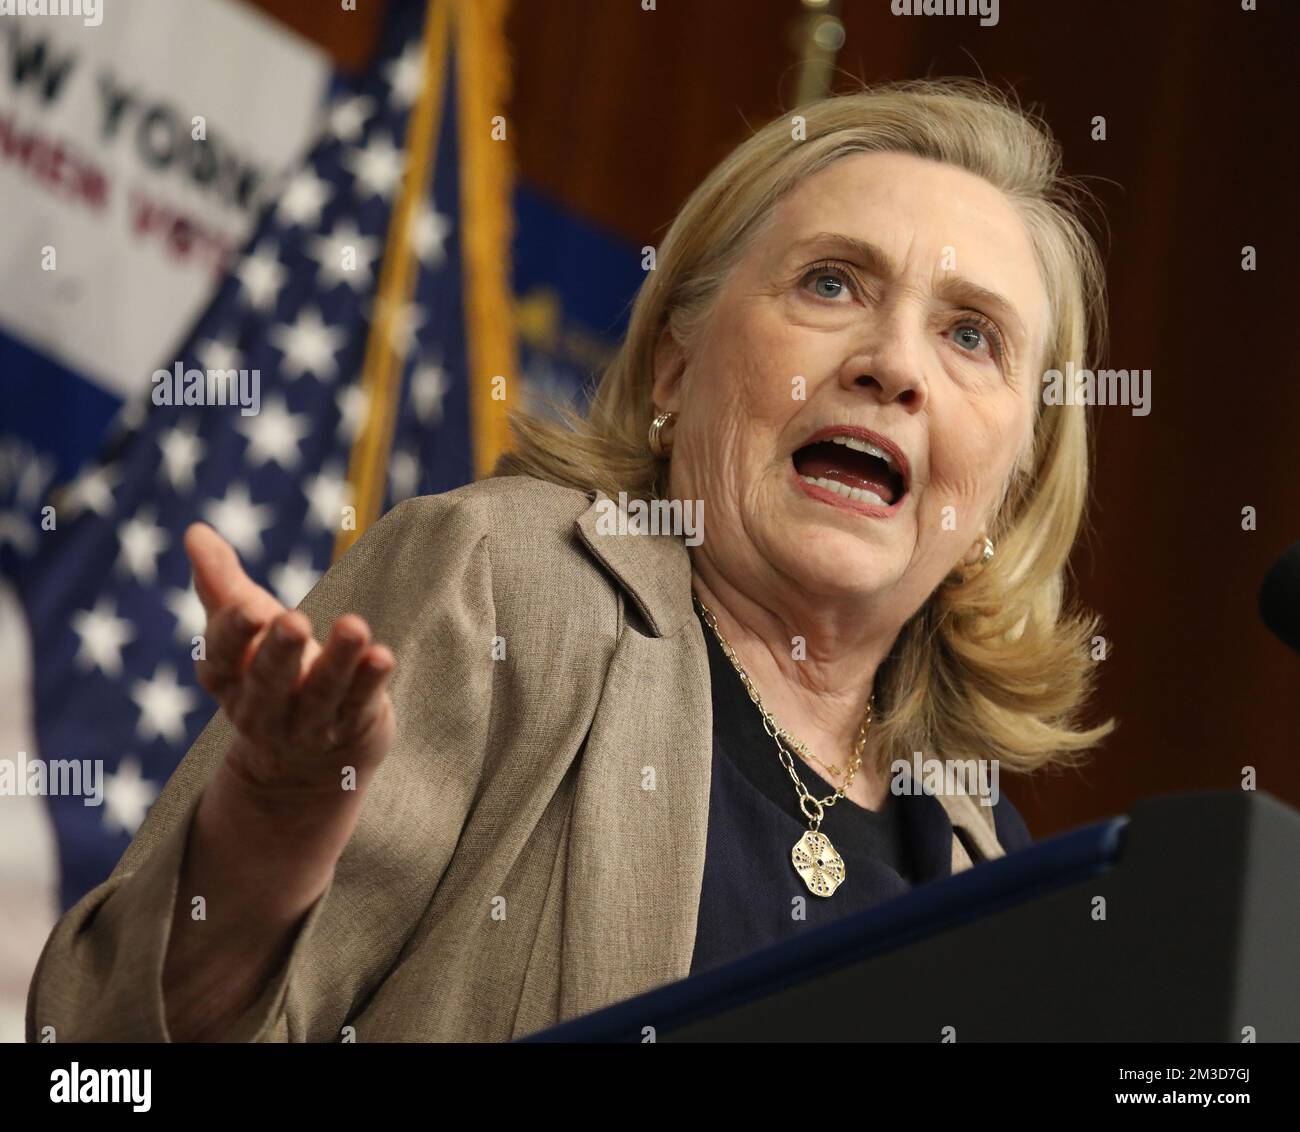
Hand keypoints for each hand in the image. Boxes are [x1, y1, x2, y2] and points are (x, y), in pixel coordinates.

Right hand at [183, 523, 395, 797]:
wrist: (303, 764)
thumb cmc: (269, 671)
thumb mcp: (244, 628)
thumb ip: (221, 582)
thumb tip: (195, 531)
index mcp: (228, 679)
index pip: (222, 658)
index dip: (235, 633)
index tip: (250, 607)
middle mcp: (262, 708)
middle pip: (270, 680)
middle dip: (281, 651)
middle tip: (295, 621)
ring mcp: (307, 723)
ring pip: (322, 693)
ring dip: (338, 661)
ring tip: (354, 626)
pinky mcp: (350, 726)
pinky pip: (360, 704)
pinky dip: (370, 682)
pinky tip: (382, 656)